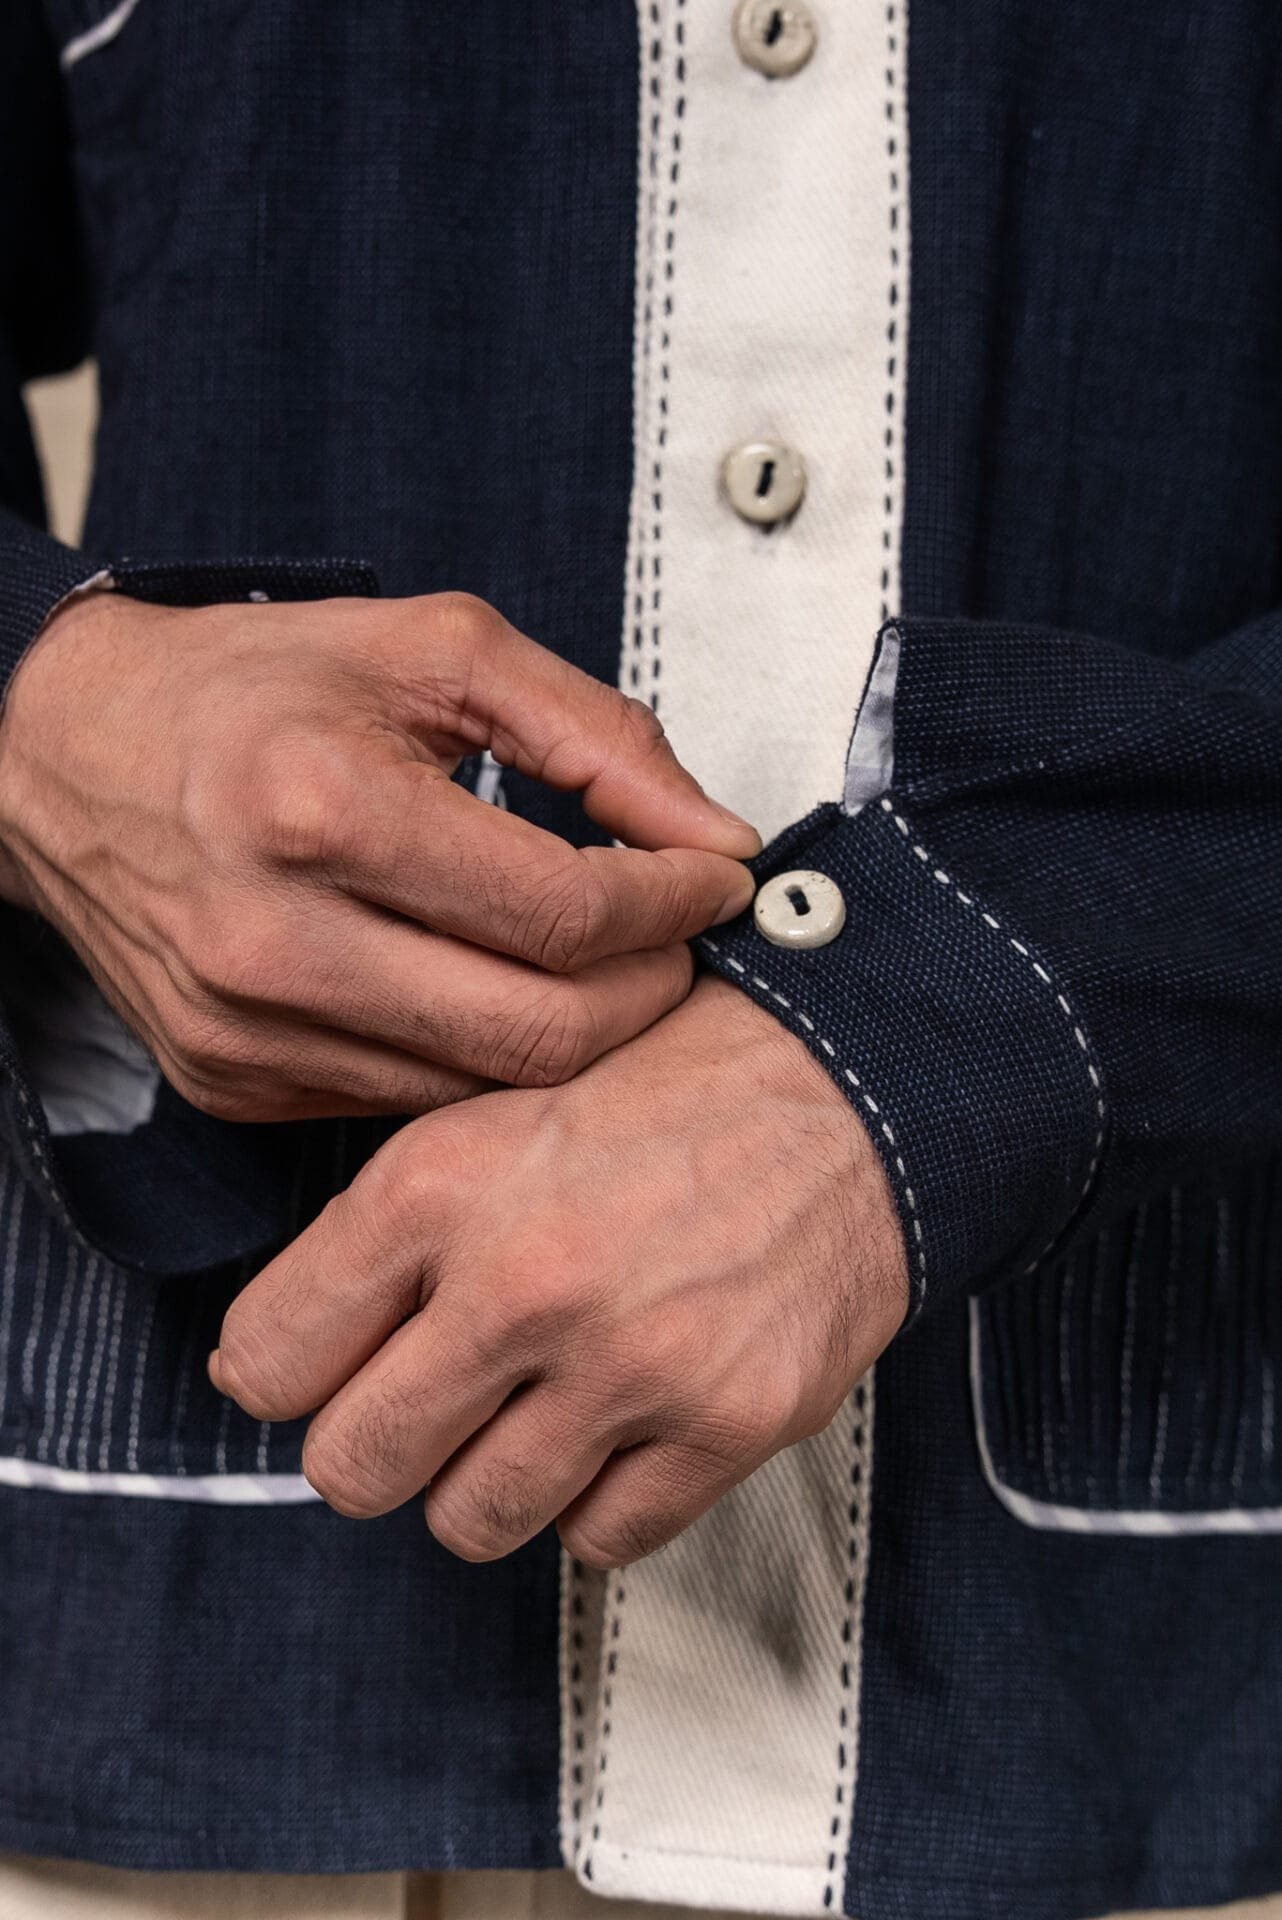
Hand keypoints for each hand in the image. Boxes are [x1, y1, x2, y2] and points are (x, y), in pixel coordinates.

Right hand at [0, 589, 756, 1119]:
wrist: (63, 752)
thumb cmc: (252, 689)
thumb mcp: (436, 651)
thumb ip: (597, 736)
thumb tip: (716, 837)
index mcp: (325, 808)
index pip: (563, 914)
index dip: (675, 906)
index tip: (716, 879)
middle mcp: (275, 938)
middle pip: (540, 1033)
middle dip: (649, 992)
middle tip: (677, 937)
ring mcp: (248, 1029)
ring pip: (484, 1087)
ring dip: (575, 1034)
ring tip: (601, 962)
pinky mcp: (233, 1081)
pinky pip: (410, 1103)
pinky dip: (479, 1057)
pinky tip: (494, 990)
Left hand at [212, 976, 908, 1566]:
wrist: (844, 1087)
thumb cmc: (652, 1096)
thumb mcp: (486, 1113)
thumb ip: (377, 1236)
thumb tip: (263, 1370)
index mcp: (437, 1185)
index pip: (268, 1361)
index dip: (287, 1375)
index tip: (329, 1368)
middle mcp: (522, 1282)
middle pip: (353, 1470)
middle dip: (375, 1449)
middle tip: (428, 1404)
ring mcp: (630, 1362)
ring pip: (469, 1522)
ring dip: (487, 1479)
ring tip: (536, 1404)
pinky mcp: (728, 1422)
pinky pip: (598, 1539)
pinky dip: (596, 1497)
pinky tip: (623, 1418)